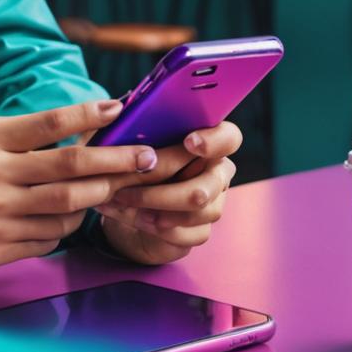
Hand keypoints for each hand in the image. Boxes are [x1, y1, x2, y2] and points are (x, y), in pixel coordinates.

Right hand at [0, 98, 164, 276]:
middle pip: (73, 168)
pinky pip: (47, 239)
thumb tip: (70, 135)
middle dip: (119, 162)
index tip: (121, 110)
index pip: (51, 123)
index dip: (91, 116)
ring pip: (68, 208)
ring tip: (109, 192)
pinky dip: (61, 228)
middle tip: (149, 157)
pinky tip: (59, 218)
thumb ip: (13, 137)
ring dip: (94, 201)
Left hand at [93, 123, 241, 265]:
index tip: (189, 143)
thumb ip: (132, 131)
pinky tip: (132, 216)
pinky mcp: (200, 230)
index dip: (214, 141)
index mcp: (206, 142)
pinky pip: (187, 233)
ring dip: (154, 206)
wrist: (124, 204)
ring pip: (199, 210)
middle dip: (164, 189)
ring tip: (121, 200)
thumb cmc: (128, 161)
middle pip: (209, 184)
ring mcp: (213, 203)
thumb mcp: (123, 142)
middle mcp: (216, 172)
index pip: (229, 138)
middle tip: (126, 189)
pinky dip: (155, 225)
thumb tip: (122, 118)